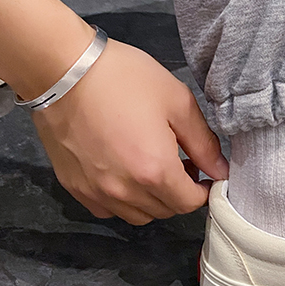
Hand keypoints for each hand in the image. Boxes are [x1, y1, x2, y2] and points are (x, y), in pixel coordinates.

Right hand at [31, 37, 228, 224]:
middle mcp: (123, 190)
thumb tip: (220, 170)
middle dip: (181, 192)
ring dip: (153, 198)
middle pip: (165, 211)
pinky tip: (126, 171)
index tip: (207, 174)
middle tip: (183, 162)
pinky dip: (123, 199)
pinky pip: (107, 209)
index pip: (189, 203)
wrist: (64, 70)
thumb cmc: (124, 79)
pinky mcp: (74, 186)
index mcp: (154, 170)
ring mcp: (95, 191)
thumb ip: (204, 143)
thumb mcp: (178, 103)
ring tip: (155, 165)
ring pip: (137, 215)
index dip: (204, 191)